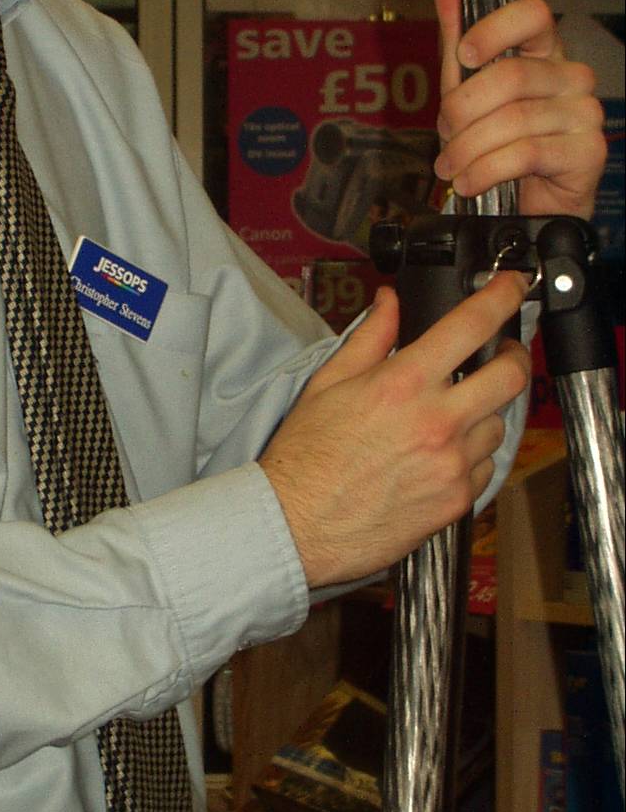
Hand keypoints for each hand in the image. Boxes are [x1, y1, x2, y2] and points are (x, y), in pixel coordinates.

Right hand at [260, 273, 530, 587]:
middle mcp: (437, 421)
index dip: (502, 297)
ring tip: (449, 417)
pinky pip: (485, 466)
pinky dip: (471, 455)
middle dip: (515, 356)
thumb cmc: (306, 455)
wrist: (296, 524)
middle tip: (502, 354)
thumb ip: (370, 337)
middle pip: (512, 375)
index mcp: (403, 383)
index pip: (471, 326)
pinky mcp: (457, 500)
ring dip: (483, 412)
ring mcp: (452, 464)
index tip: (512, 287)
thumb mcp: (329, 382)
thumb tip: (389, 301)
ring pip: (498, 423)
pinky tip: (438, 455)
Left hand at [432, 0, 605, 218]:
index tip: (464, 55)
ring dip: (467, 148)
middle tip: (444, 135)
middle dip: (462, 110)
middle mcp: (572, 75)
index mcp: (544, 51)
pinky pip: (526, 153)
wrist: (528, 204)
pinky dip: (484, 170)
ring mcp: (586, 112)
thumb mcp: (466, 84)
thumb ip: (457, 30)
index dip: (494, 28)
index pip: (533, 13)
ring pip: (513, 120)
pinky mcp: (589, 151)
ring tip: (450, 167)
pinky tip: (468, 182)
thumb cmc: (498, 139)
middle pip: (510, 76)